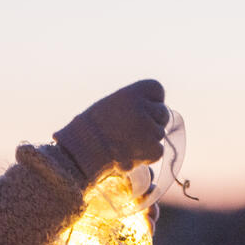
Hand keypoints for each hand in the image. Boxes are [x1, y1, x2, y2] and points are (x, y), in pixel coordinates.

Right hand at [54, 79, 169, 183]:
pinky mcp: (153, 149)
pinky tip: (130, 153)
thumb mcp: (113, 104)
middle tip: (131, 130)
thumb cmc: (93, 128)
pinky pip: (158, 150)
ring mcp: (150, 129)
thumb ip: (136, 104)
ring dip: (147, 139)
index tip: (136, 110)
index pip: (156, 90)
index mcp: (133, 92)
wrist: (82, 152)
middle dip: (152, 121)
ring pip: (159, 133)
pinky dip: (147, 154)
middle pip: (162, 113)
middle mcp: (144, 108)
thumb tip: (158, 113)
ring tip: (125, 143)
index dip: (149, 101)